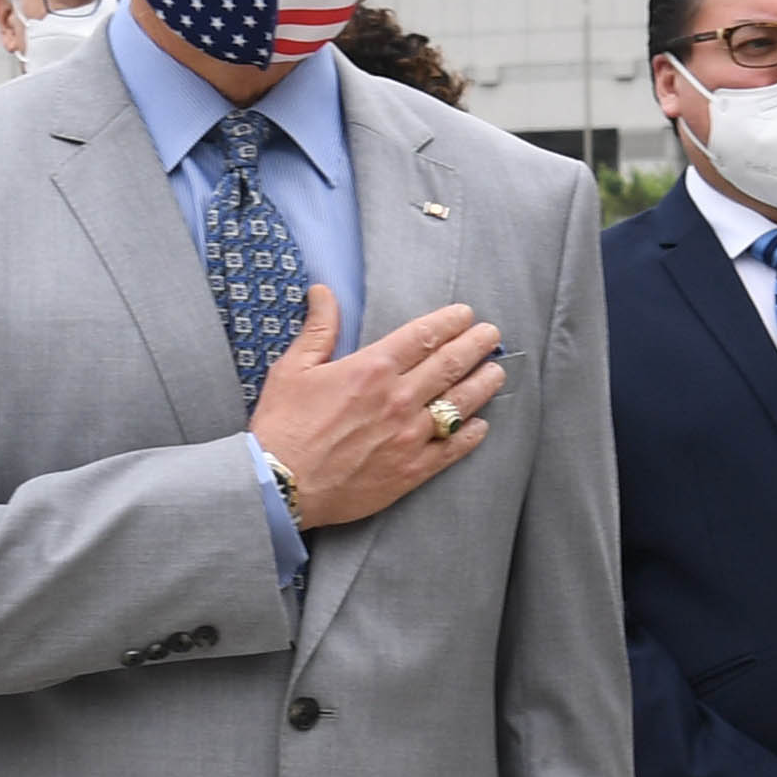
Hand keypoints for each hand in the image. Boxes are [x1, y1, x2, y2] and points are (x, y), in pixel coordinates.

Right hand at [250, 288, 505, 527]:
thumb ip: (319, 329)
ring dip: (482, 384)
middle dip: (476, 345)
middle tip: (491, 335)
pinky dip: (471, 435)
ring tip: (496, 372)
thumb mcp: (293, 368)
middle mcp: (398, 399)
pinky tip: (481, 426)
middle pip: (450, 364)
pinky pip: (451, 449)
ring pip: (459, 404)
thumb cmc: (282, 426)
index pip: (423, 336)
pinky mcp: (410, 471)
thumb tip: (324, 291)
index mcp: (371, 369)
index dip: (449, 322)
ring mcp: (409, 436)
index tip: (465, 315)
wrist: (279, 485)